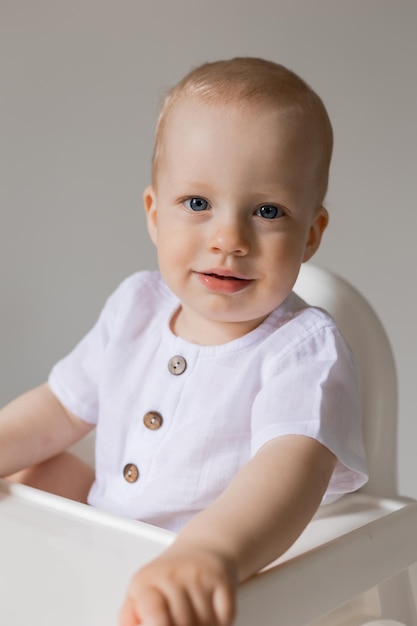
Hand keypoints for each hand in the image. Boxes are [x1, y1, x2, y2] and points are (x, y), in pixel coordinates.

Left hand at [119, 545, 237, 625]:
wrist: (204, 547)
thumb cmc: (169, 577)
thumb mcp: (141, 593)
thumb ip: (131, 616)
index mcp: (145, 582)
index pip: (154, 615)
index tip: (162, 624)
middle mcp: (171, 574)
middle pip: (182, 624)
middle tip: (181, 621)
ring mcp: (198, 575)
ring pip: (205, 623)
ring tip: (196, 615)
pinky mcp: (221, 577)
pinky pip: (225, 618)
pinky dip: (221, 622)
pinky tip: (212, 610)